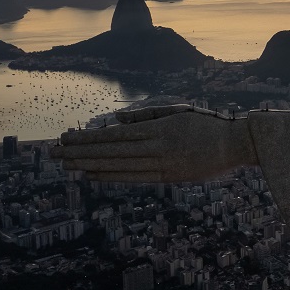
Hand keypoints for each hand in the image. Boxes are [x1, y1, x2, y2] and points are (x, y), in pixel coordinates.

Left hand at [52, 104, 256, 182]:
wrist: (237, 144)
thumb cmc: (208, 124)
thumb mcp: (178, 111)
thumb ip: (147, 116)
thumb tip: (116, 123)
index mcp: (157, 127)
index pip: (113, 134)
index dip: (87, 137)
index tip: (65, 138)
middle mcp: (156, 146)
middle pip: (110, 150)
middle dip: (79, 152)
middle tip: (53, 153)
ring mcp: (162, 163)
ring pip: (118, 165)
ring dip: (89, 165)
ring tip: (66, 165)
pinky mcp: (169, 177)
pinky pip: (134, 178)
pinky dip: (111, 176)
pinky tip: (92, 175)